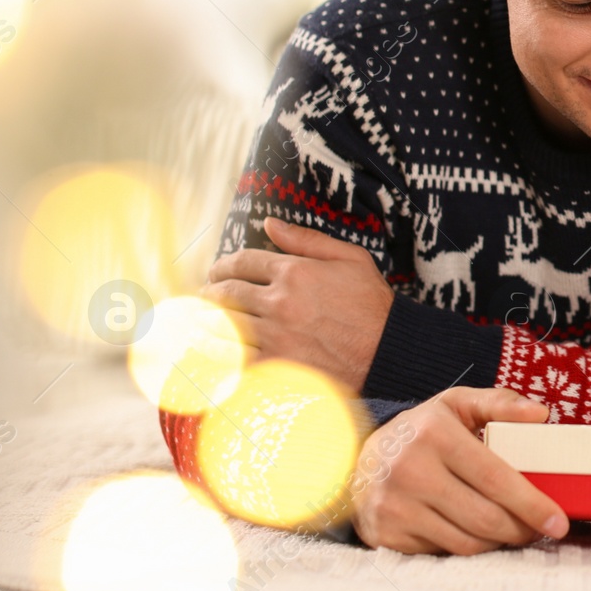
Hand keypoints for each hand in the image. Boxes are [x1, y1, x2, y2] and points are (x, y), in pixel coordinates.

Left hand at [201, 216, 394, 392]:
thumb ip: (307, 239)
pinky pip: (234, 359)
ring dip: (207, 322)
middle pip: (226, 293)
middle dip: (210, 292)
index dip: (224, 264)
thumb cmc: (373, 305)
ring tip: (201, 321)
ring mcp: (275, 336)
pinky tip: (211, 352)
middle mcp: (280, 302)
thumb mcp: (350, 258)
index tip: (218, 271)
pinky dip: (218, 354)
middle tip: (205, 294)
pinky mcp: (276, 366)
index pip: (243, 262)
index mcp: (295, 272)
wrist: (389, 352)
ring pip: (223, 326)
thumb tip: (271, 224)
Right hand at [352, 387, 568, 554]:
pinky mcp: (386, 534)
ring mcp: (395, 505)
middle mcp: (410, 469)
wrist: (358, 459)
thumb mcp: (456, 405)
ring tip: (512, 530)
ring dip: (499, 542)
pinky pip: (443, 553)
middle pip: (484, 517)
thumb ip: (500, 403)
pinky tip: (478, 535)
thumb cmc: (421, 432)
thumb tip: (540, 414)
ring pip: (466, 542)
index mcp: (434, 433)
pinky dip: (468, 548)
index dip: (531, 503)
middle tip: (539, 528)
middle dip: (521, 529)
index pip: (494, 478)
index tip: (557, 520)